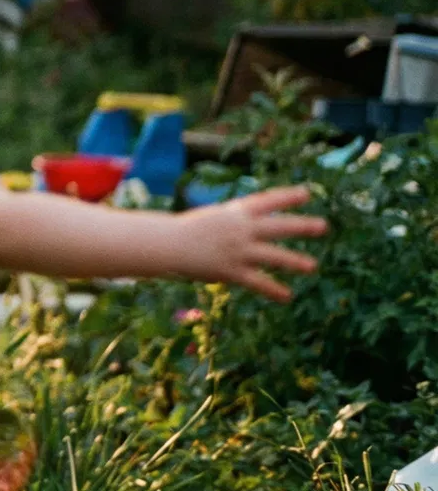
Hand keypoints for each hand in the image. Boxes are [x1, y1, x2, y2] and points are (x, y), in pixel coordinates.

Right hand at [172, 185, 325, 301]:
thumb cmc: (183, 231)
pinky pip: (259, 282)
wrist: (166, 244)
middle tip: (323, 226)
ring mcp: (239, 250)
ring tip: (312, 266)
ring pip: (274, 256)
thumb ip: (233, 224)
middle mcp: (241, 229)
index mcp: (234, 212)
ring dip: (295, 261)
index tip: (307, 193)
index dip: (287, 197)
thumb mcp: (211, 219)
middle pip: (278, 226)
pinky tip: (287, 296)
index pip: (266, 201)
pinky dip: (274, 290)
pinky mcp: (232, 271)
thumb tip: (252, 233)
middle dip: (302, 226)